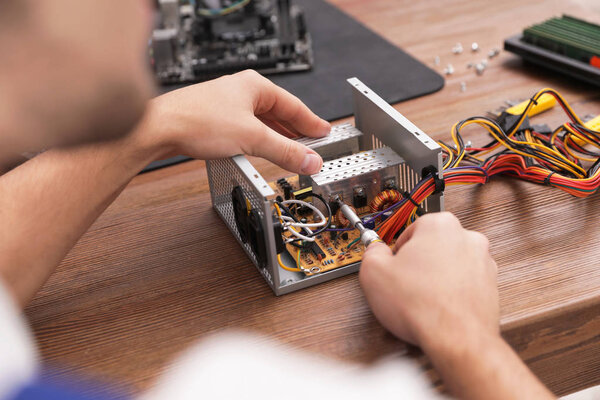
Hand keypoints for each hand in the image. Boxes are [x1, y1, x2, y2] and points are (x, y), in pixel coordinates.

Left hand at [135, 70, 330, 173]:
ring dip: (277, 138)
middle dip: (295, 132)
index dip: (312, 122)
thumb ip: (285, 151)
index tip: (324, 133)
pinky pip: (247, 129)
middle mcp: (242, 91)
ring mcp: (228, 104)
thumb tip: (310, 160)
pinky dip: (259, 141)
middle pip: (279, 113)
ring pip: (262, 122)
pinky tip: (261, 151)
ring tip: (291, 152)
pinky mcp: (216, 118)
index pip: (294, 106)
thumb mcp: (252, 138)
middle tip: (311, 146)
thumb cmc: (197, 121)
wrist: (160, 128)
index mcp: (255, 85)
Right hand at [359, 212, 498, 348]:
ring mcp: (483, 262)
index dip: (397, 252)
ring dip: (436, 277)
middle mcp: (467, 237)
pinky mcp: (490, 285)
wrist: (455, 338)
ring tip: (421, 298)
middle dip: (419, 262)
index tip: (393, 264)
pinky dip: (451, 292)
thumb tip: (375, 250)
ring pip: (450, 264)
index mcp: (440, 224)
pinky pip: (464, 283)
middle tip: (405, 282)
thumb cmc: (422, 306)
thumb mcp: (374, 272)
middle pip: (432, 246)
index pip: (410, 230)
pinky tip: (436, 306)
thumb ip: (371, 253)